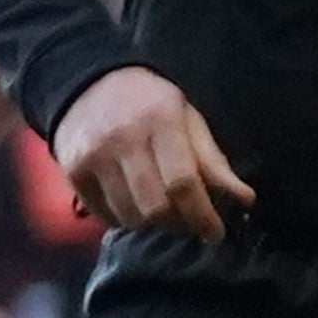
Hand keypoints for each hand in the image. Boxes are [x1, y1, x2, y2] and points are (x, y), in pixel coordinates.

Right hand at [51, 66, 251, 245]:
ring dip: (154, 226)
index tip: (216, 233)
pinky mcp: (72, 171)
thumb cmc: (150, 105)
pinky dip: (127, 220)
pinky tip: (138, 208)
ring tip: (168, 214)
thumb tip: (246, 199)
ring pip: (130, 216)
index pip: (183, 182)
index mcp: (161, 122)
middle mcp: (122, 140)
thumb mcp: (188, 120)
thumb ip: (213, 161)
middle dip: (180, 225)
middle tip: (193, 225)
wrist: (88, 84)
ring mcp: (93, 156)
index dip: (202, 215)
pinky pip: (104, 215)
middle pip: (155, 206)